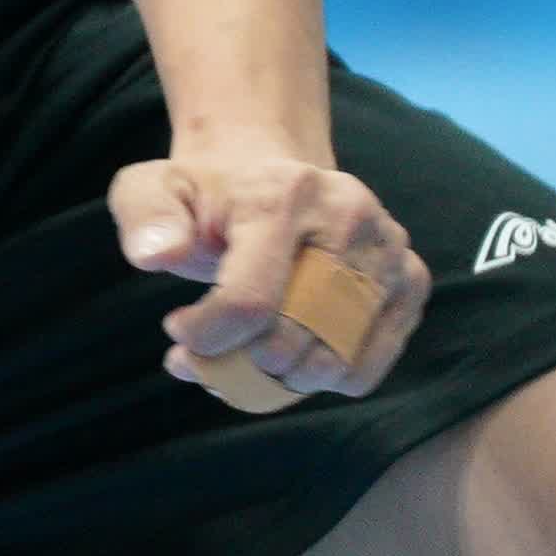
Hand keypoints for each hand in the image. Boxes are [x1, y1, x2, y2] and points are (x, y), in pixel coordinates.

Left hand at [114, 134, 428, 410]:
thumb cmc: (207, 195)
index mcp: (285, 193)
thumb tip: (157, 255)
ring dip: (279, 382)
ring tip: (248, 359)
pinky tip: (290, 357)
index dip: (207, 338)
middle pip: (295, 339)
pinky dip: (323, 381)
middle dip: (238, 365)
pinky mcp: (410, 280)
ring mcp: (388, 249)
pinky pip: (367, 367)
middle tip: (211, 356)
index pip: (251, 301)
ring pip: (334, 362)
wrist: (273, 174)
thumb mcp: (153, 190)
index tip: (179, 332)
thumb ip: (144, 218)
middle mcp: (350, 215)